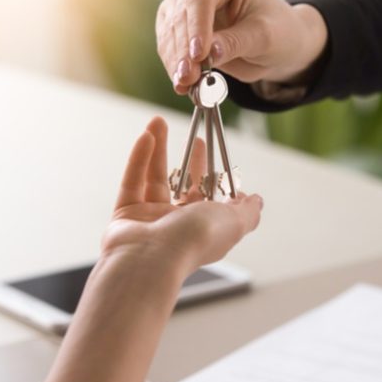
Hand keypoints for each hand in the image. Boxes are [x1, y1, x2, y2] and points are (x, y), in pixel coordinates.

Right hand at [102, 116, 262, 272]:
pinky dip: (138, 158)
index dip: (214, 175)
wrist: (150, 260)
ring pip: (154, 178)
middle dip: (190, 159)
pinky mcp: (125, 214)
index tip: (216, 155)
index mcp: (204, 227)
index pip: (211, 197)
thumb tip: (256, 200)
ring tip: (158, 121)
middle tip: (195, 138)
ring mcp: (149, 219)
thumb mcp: (234, 223)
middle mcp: (177, 224)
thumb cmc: (193, 242)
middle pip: (183, 185)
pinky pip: (132, 180)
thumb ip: (248, 211)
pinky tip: (147, 136)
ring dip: (157, 148)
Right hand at [156, 0, 326, 94]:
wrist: (273, 42)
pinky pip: (167, 43)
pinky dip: (172, 64)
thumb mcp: (264, 37)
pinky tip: (181, 82)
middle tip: (188, 77)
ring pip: (169, 29)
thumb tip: (210, 53)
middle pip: (181, 12)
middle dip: (184, 49)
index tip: (198, 55)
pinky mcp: (174, 21)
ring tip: (184, 84)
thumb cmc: (276, 30)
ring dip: (174, 59)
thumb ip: (237, 42)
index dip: (197, 25)